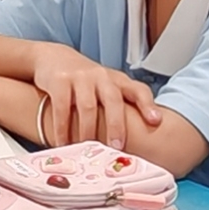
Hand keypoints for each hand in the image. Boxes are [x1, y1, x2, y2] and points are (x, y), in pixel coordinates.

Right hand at [23, 45, 161, 146]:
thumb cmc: (84, 81)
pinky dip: (62, 128)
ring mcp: (80, 77)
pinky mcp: (59, 80)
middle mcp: (101, 77)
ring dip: (88, 131)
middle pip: (113, 100)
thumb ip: (120, 106)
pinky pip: (62, 108)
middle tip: (116, 147)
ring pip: (88, 107)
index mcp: (117, 81)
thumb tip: (141, 137)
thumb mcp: (105, 87)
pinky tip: (63, 143)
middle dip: (116, 125)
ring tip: (87, 151)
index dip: (148, 105)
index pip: (138, 90)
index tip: (155, 121)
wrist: (53, 57)